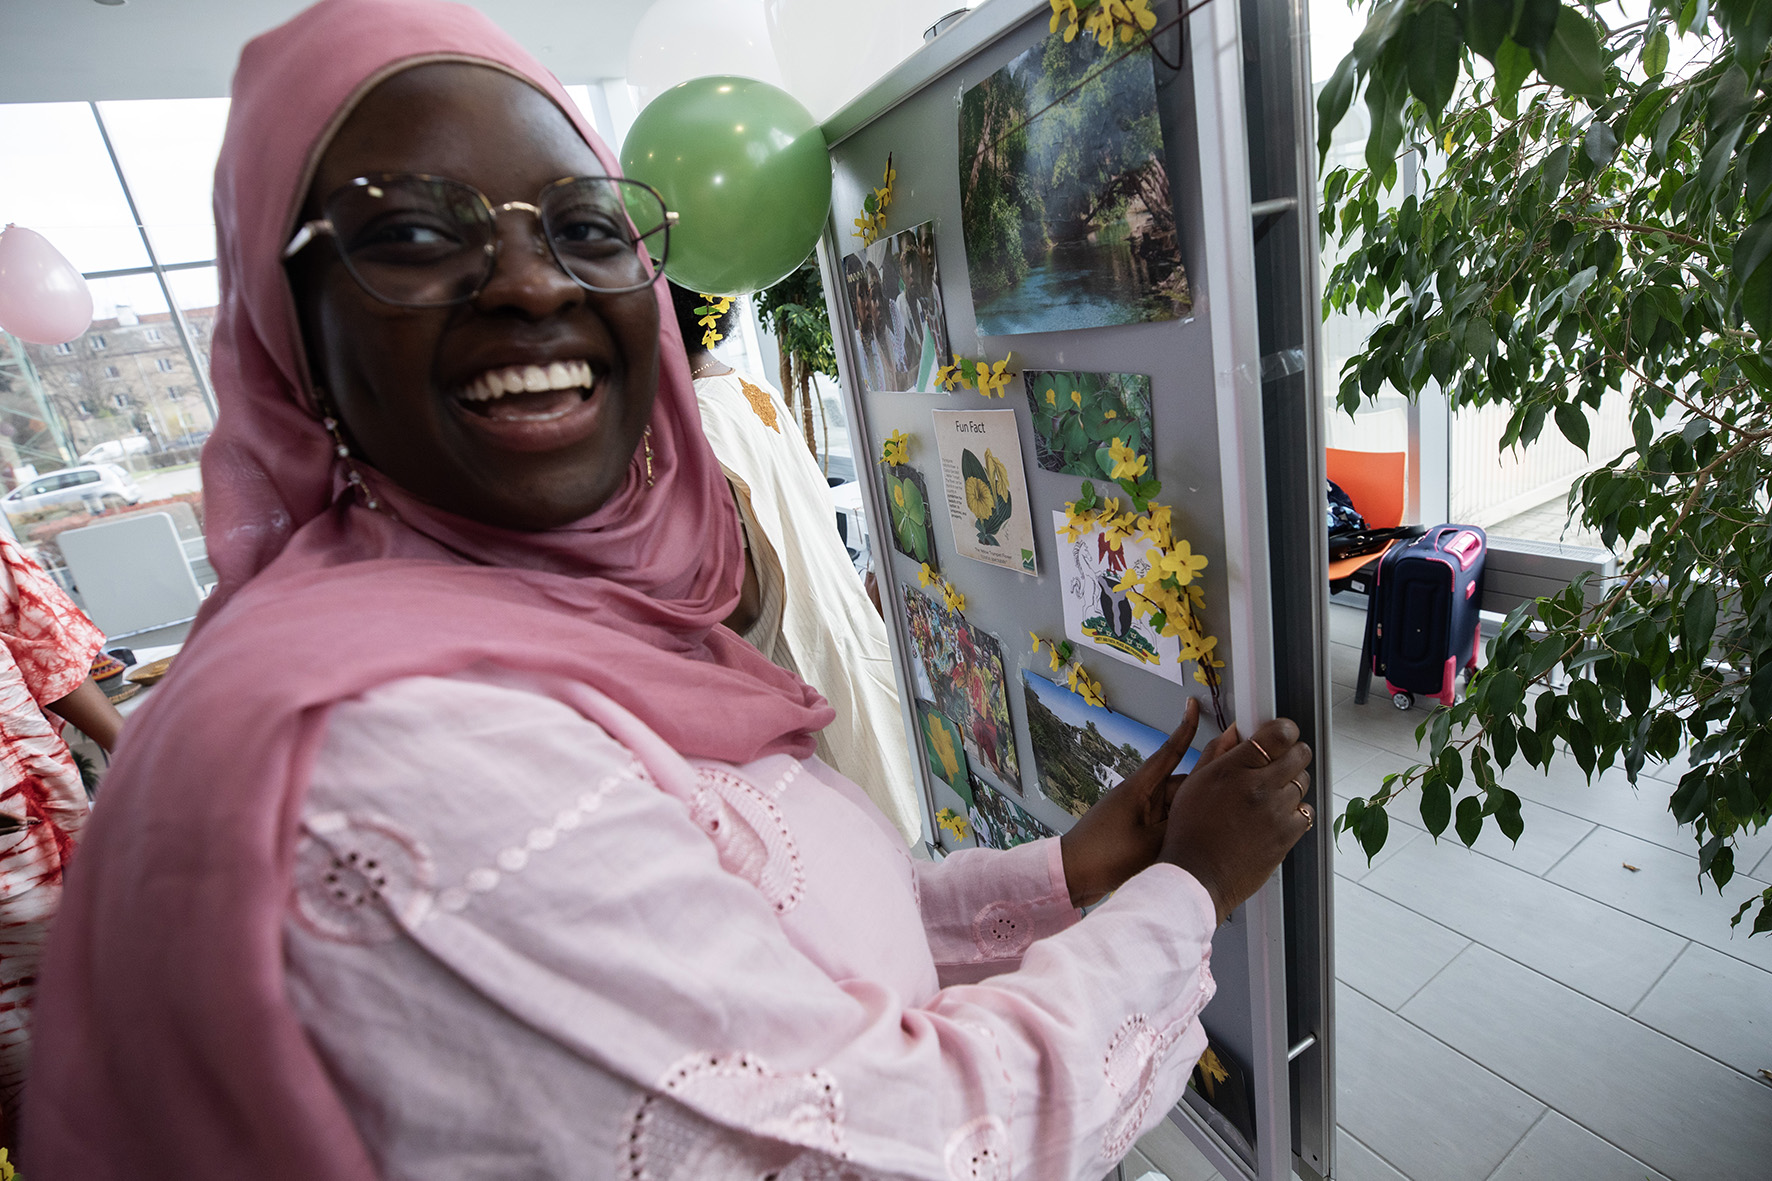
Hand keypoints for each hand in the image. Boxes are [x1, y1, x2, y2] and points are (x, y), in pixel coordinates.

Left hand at [1058, 698, 1239, 907]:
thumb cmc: (1103, 855)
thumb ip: (1181, 823)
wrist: (1072, 875)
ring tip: (1228, 812)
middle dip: (1208, 780)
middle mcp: (1142, 795)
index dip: (1184, 728)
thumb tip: (1208, 808)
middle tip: (1240, 772)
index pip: (1169, 752)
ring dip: (1197, 806)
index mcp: (1140, 788)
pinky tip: (1202, 832)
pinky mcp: (1140, 828)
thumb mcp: (1151, 842)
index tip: (1193, 705)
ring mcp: (1142, 812)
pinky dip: (1185, 823)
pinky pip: (1170, 819)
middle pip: (1183, 781)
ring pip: (1179, 802)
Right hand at [1160, 718, 1312, 922]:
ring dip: (1291, 784)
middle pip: (1300, 753)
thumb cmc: (1190, 832)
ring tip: (1270, 796)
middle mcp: (1259, 787)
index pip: (1280, 733)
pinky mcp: (1287, 835)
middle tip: (1279, 762)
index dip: (1285, 729)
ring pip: (1304, 782)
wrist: (1197, 875)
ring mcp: (1276, 812)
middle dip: (1292, 754)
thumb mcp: (1195, 783)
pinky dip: (1295, 811)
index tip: (1281, 735)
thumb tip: (1237, 731)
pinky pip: (1306, 812)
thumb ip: (1219, 752)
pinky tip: (1275, 817)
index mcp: (1234, 769)